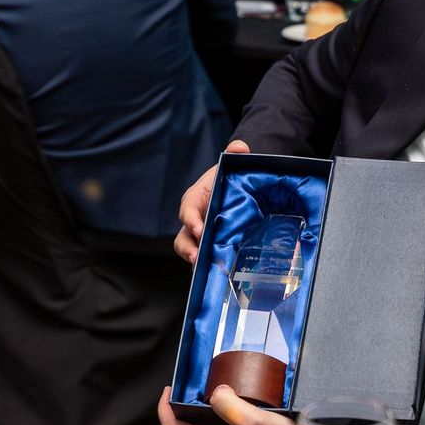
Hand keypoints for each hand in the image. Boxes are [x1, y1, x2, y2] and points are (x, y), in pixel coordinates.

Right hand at [174, 140, 248, 263]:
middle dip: (187, 248)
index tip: (199, 228)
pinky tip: (221, 276)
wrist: (236, 188)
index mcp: (195, 199)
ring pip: (192, 252)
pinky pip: (208, 259)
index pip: (187, 210)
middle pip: (183, 237)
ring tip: (206, 272)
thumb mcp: (230, 164)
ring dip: (197, 262)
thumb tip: (240, 147)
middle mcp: (194, 220)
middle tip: (196, 258)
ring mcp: (202, 236)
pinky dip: (211, 268)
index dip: (191, 220)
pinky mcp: (212, 247)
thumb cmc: (228, 177)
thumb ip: (234, 153)